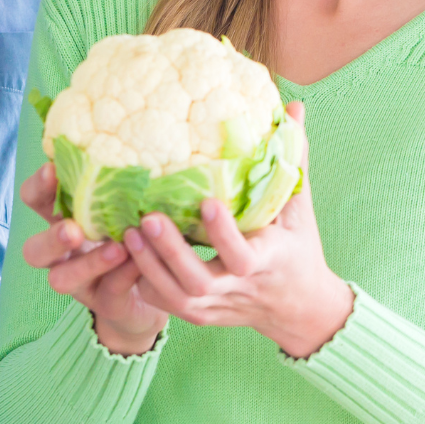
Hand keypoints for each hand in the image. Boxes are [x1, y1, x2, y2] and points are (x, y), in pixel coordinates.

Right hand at [18, 162, 167, 354]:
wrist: (158, 288)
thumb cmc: (137, 232)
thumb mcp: (126, 205)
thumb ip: (121, 184)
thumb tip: (137, 139)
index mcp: (62, 220)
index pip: (35, 200)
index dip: (38, 187)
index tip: (53, 170)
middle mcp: (62, 254)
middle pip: (34, 250)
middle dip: (51, 238)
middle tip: (73, 229)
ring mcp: (80, 283)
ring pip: (61, 279)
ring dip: (88, 263)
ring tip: (116, 249)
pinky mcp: (105, 303)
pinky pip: (108, 291)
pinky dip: (124, 275)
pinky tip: (140, 262)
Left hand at [122, 103, 353, 358]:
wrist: (299, 311)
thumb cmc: (298, 251)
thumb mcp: (299, 210)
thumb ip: (294, 161)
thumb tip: (293, 108)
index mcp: (267, 261)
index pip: (242, 256)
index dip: (223, 234)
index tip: (207, 202)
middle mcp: (239, 289)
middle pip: (199, 282)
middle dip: (171, 253)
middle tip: (147, 218)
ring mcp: (217, 306)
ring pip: (176, 297)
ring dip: (149, 266)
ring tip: (127, 232)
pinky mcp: (200, 315)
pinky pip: (166, 304)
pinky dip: (144, 282)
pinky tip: (125, 254)